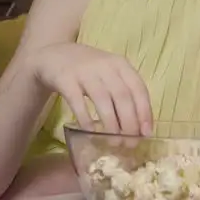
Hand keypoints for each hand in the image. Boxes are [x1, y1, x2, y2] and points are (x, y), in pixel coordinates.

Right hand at [28, 42, 152, 135]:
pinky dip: (86, 119)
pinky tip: (91, 132)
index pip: (138, 88)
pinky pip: (78, 102)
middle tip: (130, 143)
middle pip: (123, 96)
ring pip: (103, 100)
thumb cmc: (88, 69)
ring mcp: (84, 72)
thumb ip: (124, 92)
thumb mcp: (110, 73)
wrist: (53, 56)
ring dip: (111, 124)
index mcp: (120, 64)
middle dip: (129, 123)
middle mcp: (105, 66)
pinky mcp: (66, 79)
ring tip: (114, 142)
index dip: (144, 111)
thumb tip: (140, 125)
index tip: (146, 133)